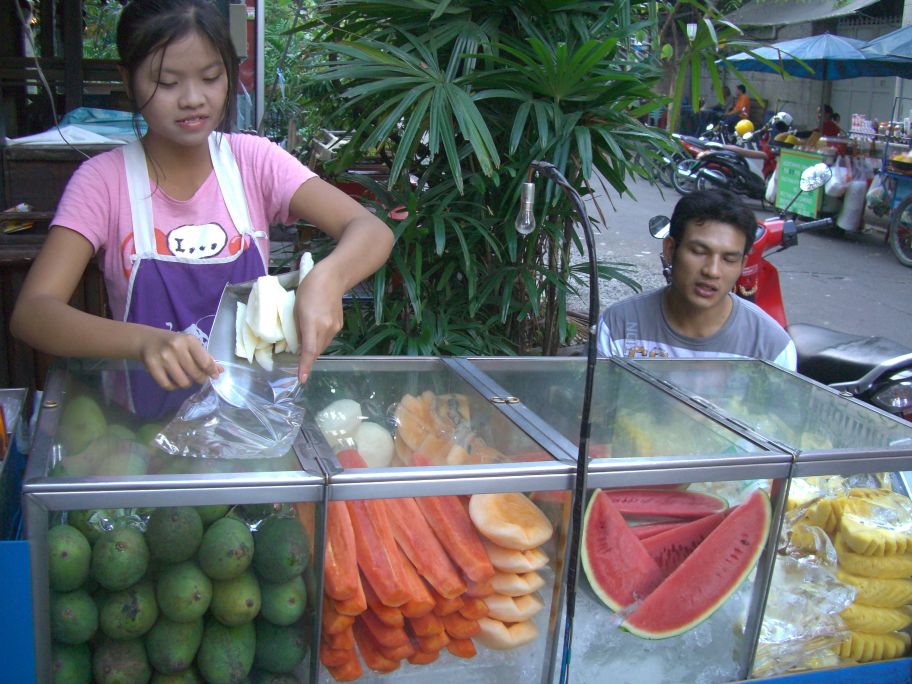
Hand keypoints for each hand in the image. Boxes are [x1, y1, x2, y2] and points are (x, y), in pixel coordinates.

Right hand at [139, 328, 221, 389]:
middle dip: (200, 378)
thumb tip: (220, 371)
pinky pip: (167, 385)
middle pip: (195, 373)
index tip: (214, 376)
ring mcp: (163, 357)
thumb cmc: (173, 342)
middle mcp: (176, 347)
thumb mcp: (190, 344)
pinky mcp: (152, 366)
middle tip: (198, 377)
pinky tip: (174, 381)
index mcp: (189, 340)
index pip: (205, 361)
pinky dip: (173, 387)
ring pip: (183, 382)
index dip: (211, 371)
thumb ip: (205, 357)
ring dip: (187, 383)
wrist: (147, 340)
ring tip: (185, 378)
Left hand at [294, 268, 344, 382]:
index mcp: (312, 323)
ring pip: (322, 346)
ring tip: (305, 338)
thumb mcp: (296, 308)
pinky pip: (327, 339)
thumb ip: (298, 328)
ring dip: (313, 348)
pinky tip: (315, 330)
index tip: (302, 379)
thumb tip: (298, 344)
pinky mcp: (339, 325)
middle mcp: (326, 329)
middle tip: (297, 355)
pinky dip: (319, 340)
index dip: (305, 366)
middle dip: (307, 357)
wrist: (332, 278)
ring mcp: (334, 328)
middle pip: (316, 351)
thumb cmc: (309, 290)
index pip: (309, 351)